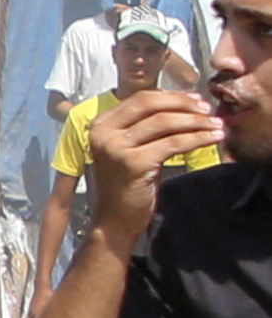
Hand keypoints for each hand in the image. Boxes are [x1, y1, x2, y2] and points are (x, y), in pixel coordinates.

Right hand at [84, 88, 229, 252]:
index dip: (173, 96)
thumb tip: (184, 103)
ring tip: (216, 125)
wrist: (114, 220)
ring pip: (165, 122)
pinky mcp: (133, 163)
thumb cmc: (126, 184)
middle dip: (185, 105)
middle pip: (152, 105)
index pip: (142, 98)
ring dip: (196, 122)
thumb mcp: (130, 148)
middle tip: (208, 111)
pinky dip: (197, 138)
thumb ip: (146, 125)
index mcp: (101, 125)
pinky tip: (213, 139)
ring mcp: (116, 148)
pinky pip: (173, 143)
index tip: (197, 101)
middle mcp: (104, 134)